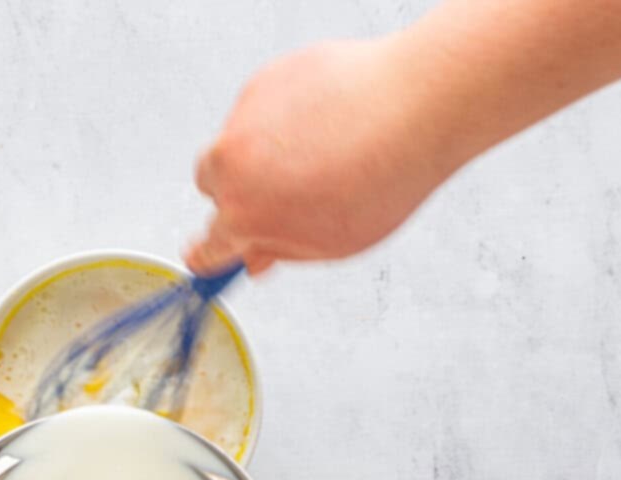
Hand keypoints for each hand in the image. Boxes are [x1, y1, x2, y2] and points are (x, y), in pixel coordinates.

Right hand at [186, 38, 457, 274]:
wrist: (414, 108)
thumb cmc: (382, 178)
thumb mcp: (333, 243)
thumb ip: (283, 251)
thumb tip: (257, 257)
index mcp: (245, 216)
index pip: (206, 248)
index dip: (209, 254)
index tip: (209, 253)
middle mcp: (232, 166)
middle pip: (208, 184)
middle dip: (233, 191)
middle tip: (278, 191)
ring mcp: (243, 119)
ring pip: (235, 141)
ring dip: (259, 149)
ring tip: (317, 151)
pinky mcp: (262, 82)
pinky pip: (259, 105)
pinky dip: (282, 114)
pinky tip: (325, 120)